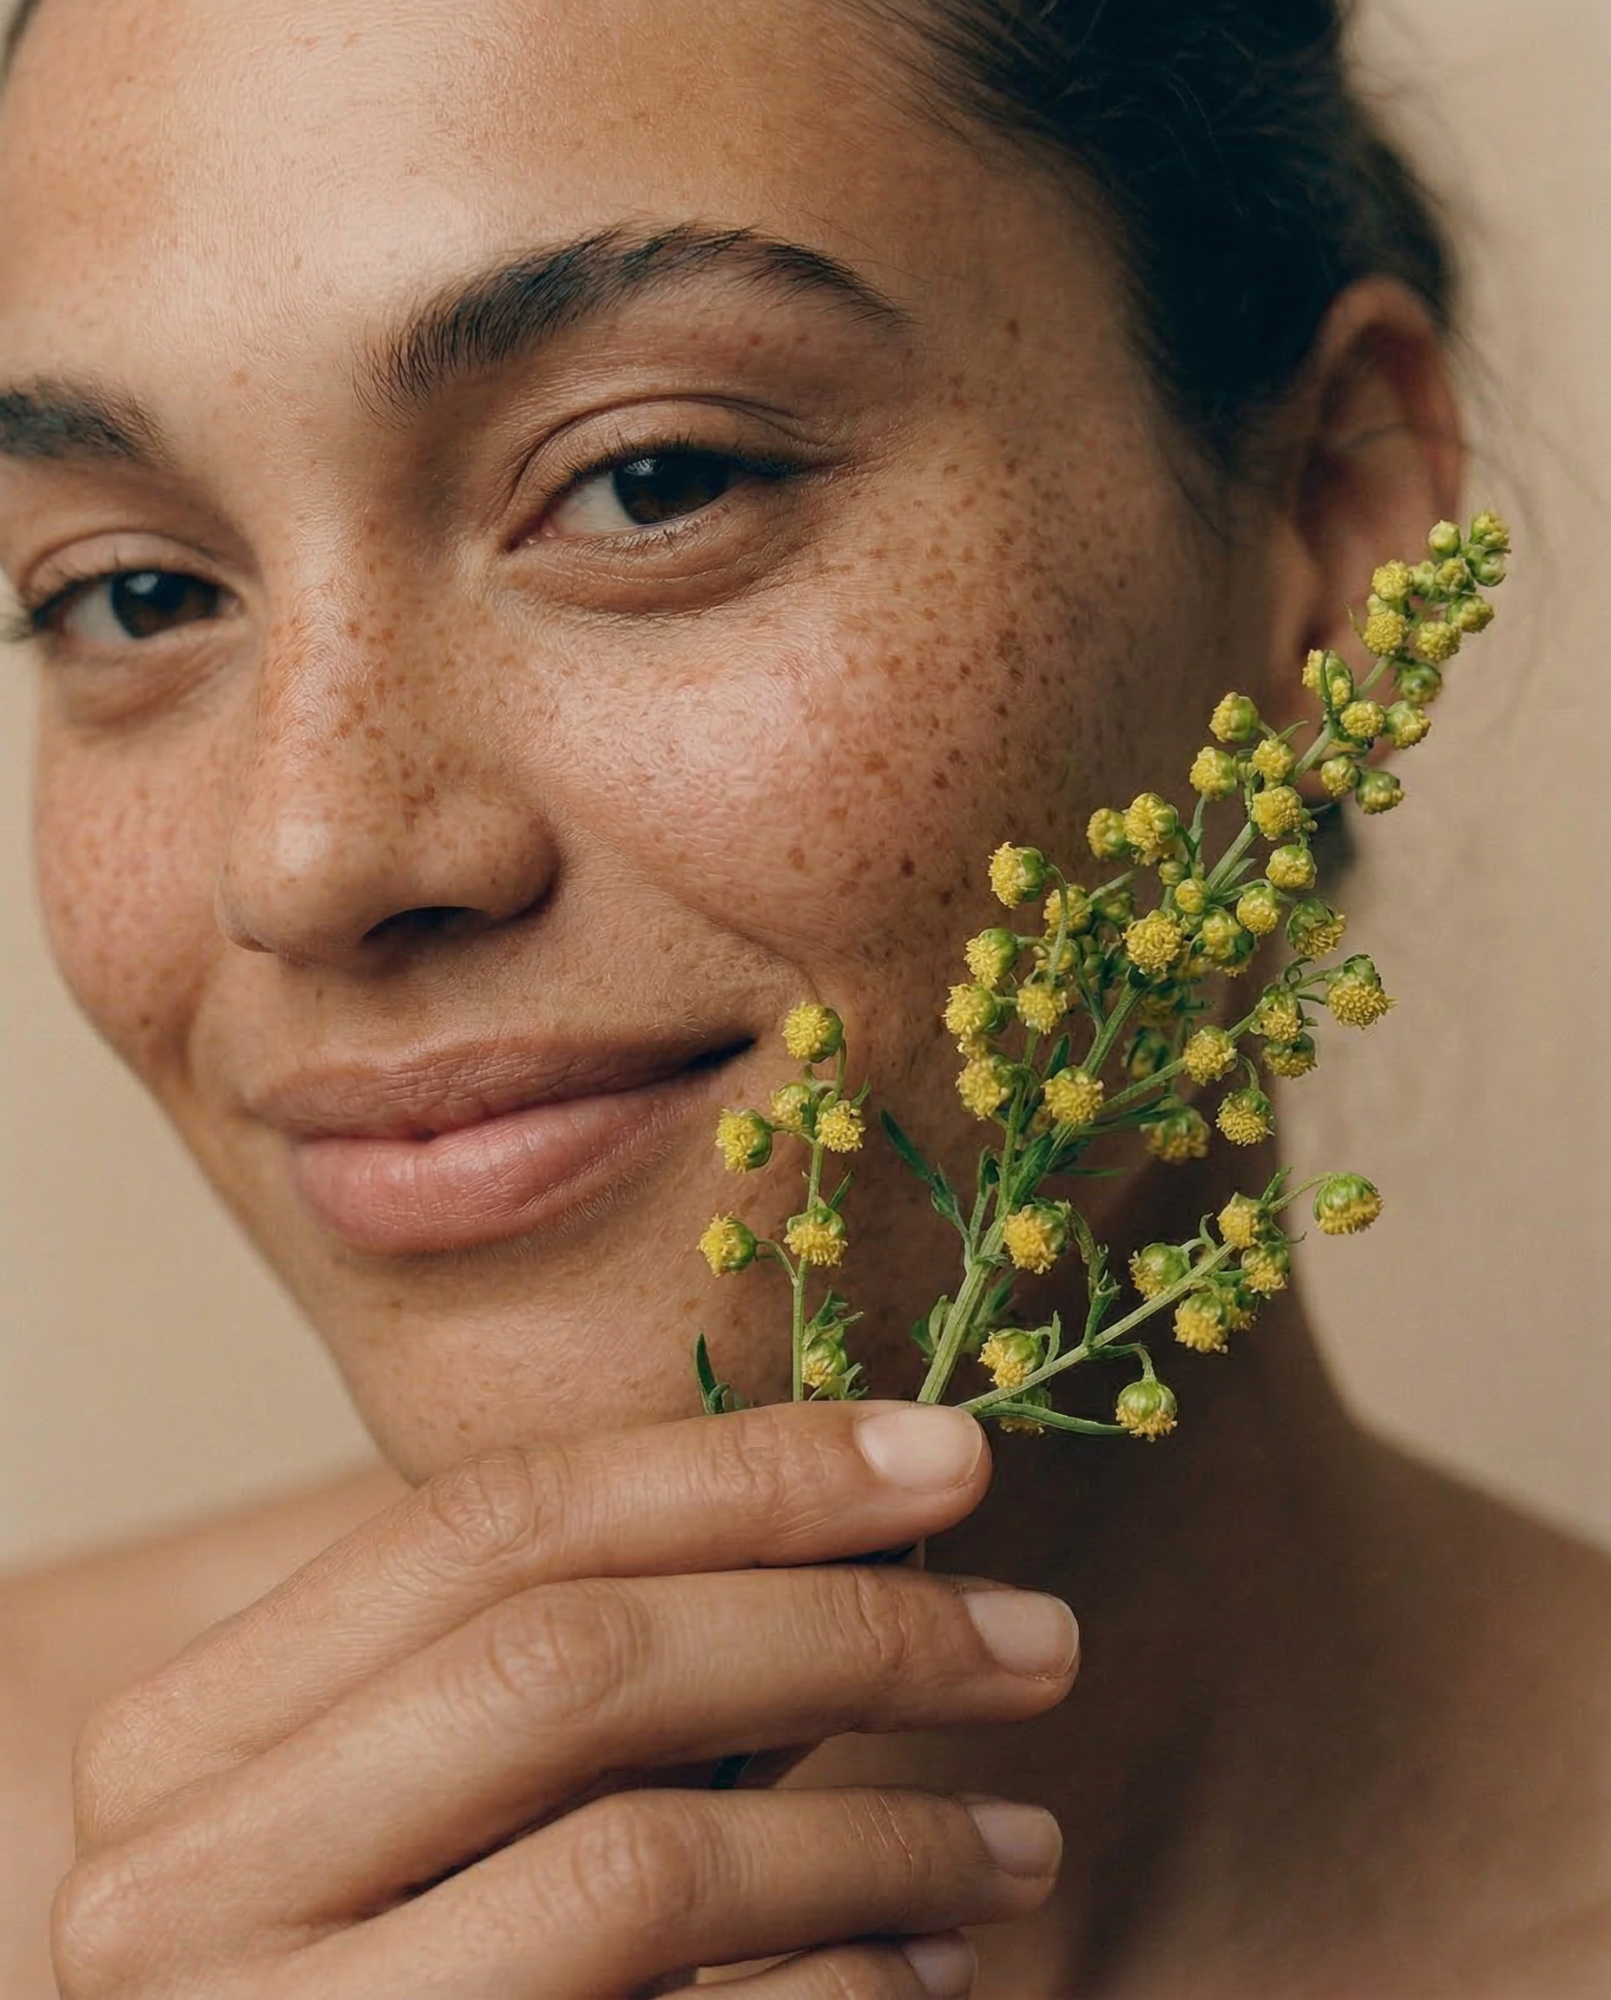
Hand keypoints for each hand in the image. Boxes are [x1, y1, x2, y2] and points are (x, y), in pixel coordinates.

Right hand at [52, 1400, 1076, 1996]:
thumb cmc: (359, 1958)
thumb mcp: (392, 1793)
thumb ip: (541, 1678)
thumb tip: (850, 1537)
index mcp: (182, 1744)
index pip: (489, 1526)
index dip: (739, 1470)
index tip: (946, 1456)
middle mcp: (181, 1892)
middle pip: (568, 1667)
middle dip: (842, 1630)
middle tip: (1040, 1638)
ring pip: (638, 1864)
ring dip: (878, 1835)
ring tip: (1018, 1838)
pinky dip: (840, 1984)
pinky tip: (924, 1966)